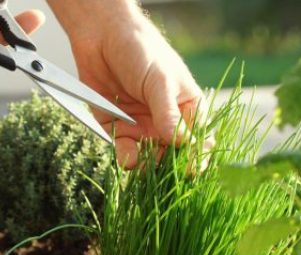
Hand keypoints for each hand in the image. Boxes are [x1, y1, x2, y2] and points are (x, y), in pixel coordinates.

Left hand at [48, 1, 211, 168]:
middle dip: (169, 166)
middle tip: (163, 170)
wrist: (101, 37)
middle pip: (173, 155)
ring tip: (142, 163)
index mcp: (187, 108)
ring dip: (147, 165)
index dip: (197, 156)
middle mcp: (166, 122)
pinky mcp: (118, 130)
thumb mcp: (159, 81)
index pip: (199, 140)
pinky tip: (127, 157)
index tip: (191, 167)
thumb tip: (182, 143)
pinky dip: (126, 158)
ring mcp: (142, 127)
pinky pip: (125, 151)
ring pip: (150, 159)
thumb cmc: (140, 51)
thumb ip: (168, 114)